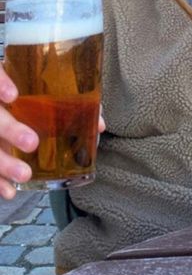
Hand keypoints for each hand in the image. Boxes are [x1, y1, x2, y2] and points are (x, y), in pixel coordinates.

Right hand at [0, 64, 105, 199]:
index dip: (1, 83)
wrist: (11, 109)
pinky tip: (11, 191)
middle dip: (9, 129)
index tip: (13, 95)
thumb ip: (69, 103)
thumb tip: (98, 124)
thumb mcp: (44, 94)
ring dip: (4, 162)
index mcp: (5, 84)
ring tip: (25, 175)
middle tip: (31, 142)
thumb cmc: (32, 100)